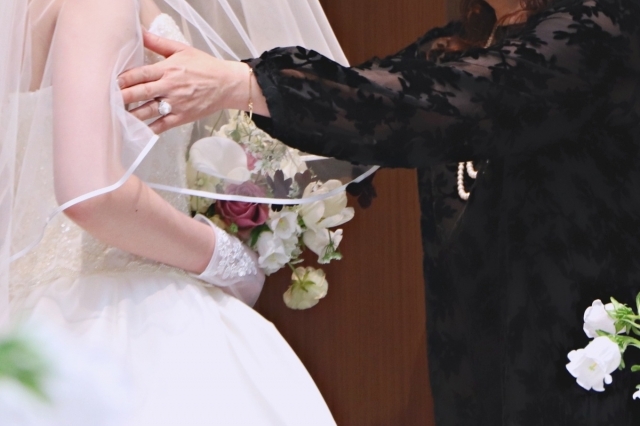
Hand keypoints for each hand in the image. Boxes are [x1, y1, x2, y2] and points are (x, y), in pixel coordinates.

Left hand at [119, 31, 248, 132]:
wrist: (227, 85)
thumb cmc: (205, 66)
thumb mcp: (182, 50)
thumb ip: (158, 43)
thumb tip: (140, 31)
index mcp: (168, 69)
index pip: (140, 74)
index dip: (122, 79)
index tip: (110, 82)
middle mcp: (170, 87)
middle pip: (140, 93)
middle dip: (121, 97)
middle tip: (105, 100)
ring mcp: (176, 104)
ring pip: (148, 111)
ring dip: (131, 114)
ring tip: (116, 116)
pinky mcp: (182, 117)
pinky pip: (162, 125)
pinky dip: (149, 129)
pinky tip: (136, 131)